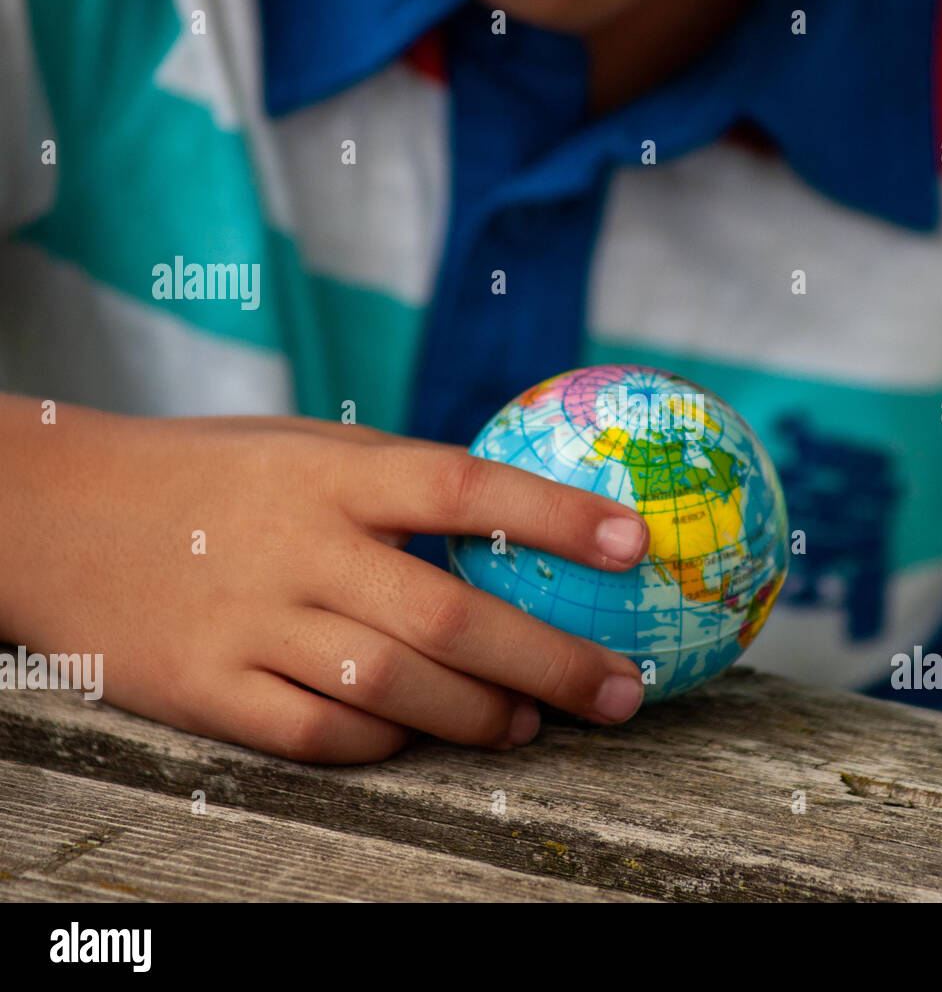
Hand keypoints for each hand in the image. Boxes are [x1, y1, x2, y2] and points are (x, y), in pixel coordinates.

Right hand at [0, 396, 649, 762]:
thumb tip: (529, 522)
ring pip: (391, 688)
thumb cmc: (213, 476)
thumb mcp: (308, 447)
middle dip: (551, 660)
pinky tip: (417, 735)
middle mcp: (297, 545)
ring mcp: (249, 621)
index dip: (556, 515)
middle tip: (621, 691)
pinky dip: (381, 741)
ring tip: (531, 723)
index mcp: (331, 471)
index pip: (462, 487)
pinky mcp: (205, 687)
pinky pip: (317, 734)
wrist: (56, 516)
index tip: (637, 541)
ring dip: (478, 715)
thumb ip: (403, 483)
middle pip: (446, 616)